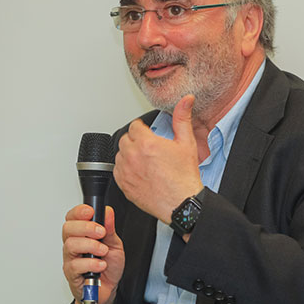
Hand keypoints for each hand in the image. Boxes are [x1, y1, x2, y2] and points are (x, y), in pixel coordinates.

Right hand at [61, 204, 124, 303]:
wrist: (108, 290)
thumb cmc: (108, 267)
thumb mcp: (114, 245)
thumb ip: (110, 229)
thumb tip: (108, 211)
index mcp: (82, 235)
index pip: (72, 218)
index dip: (79, 212)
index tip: (90, 211)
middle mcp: (73, 245)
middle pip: (68, 229)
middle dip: (86, 227)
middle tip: (101, 232)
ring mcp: (71, 259)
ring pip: (70, 245)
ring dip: (90, 246)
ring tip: (103, 251)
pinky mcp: (71, 274)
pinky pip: (75, 265)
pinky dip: (90, 263)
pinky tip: (100, 265)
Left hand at [114, 95, 203, 222]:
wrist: (181, 203)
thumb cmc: (184, 177)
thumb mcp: (187, 143)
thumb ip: (182, 118)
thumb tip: (186, 100)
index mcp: (146, 143)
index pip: (134, 126)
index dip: (144, 129)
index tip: (149, 135)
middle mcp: (132, 156)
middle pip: (126, 139)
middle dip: (136, 141)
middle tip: (149, 150)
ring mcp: (126, 171)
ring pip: (120, 154)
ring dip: (129, 155)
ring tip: (146, 162)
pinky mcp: (123, 184)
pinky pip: (117, 170)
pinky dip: (126, 169)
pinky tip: (140, 172)